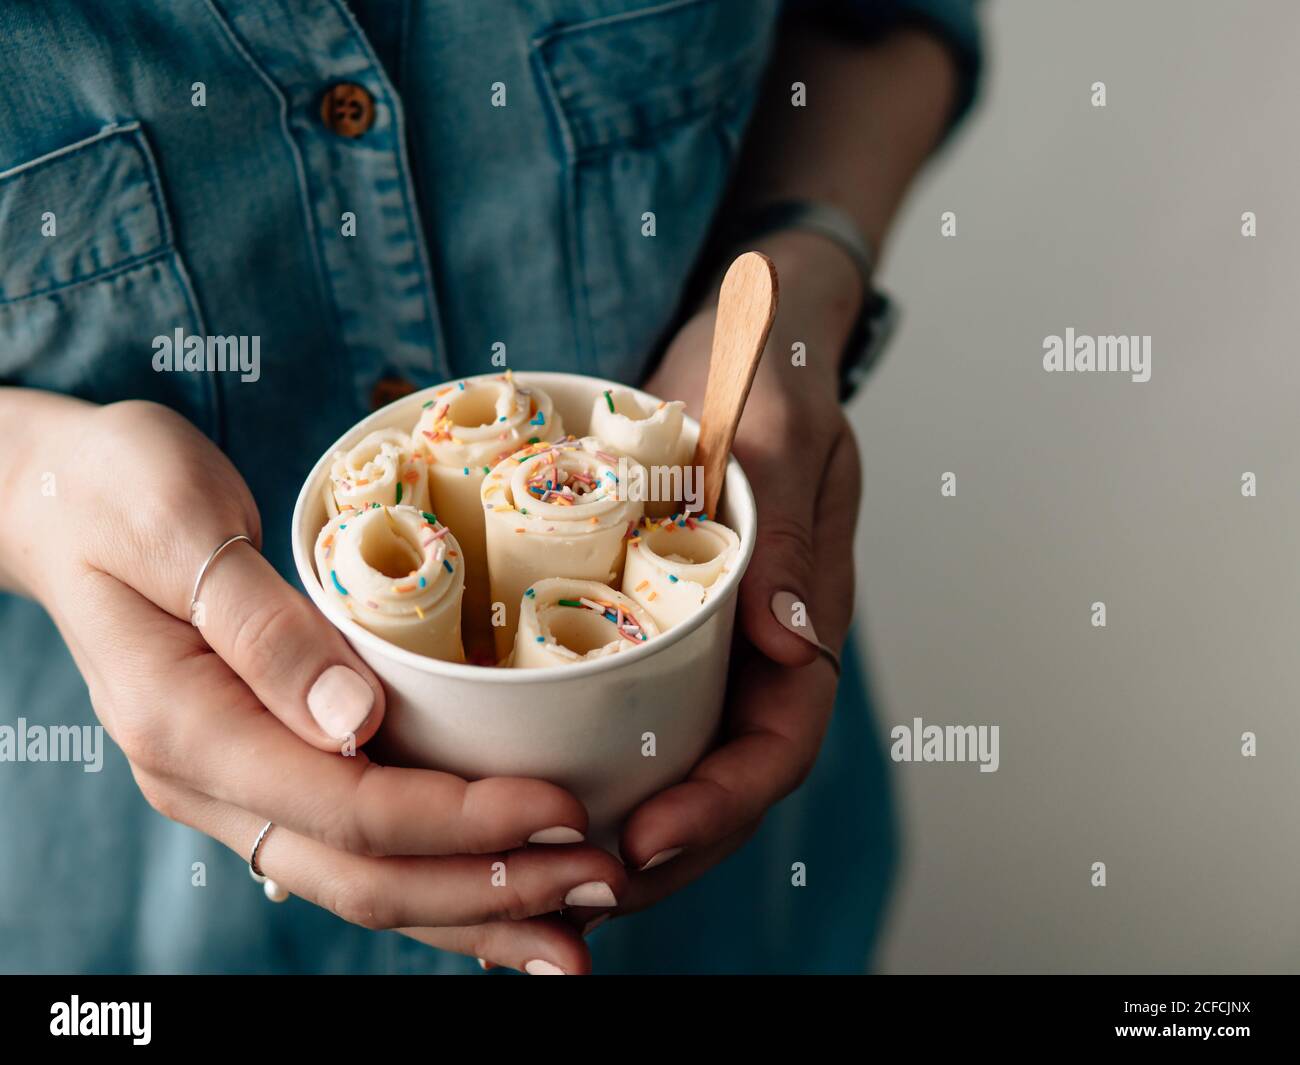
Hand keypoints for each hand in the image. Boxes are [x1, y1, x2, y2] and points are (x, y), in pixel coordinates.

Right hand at [3, 395, 625, 973]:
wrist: (56, 502)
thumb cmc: (117, 491)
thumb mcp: (180, 529)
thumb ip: (265, 631)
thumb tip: (357, 722)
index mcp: (189, 726)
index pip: (350, 808)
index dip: (463, 822)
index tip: (563, 809)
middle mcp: (209, 781)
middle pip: (364, 875)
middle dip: (490, 887)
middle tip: (601, 881)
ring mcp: (234, 786)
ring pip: (362, 884)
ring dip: (474, 908)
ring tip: (576, 918)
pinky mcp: (264, 769)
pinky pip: (355, 848)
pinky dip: (435, 877)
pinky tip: (504, 887)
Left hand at [571, 231, 863, 926]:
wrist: (744, 327)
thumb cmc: (773, 364)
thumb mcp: (784, 427)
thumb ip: (791, 522)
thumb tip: (798, 638)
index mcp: (802, 616)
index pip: (780, 742)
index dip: (722, 806)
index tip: (647, 841)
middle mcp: (752, 646)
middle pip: (719, 779)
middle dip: (659, 852)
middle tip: (571, 893)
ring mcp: (700, 638)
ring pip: (668, 760)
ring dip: (614, 828)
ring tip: (536, 875)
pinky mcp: (645, 617)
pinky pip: (620, 704)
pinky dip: (579, 758)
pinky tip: (516, 787)